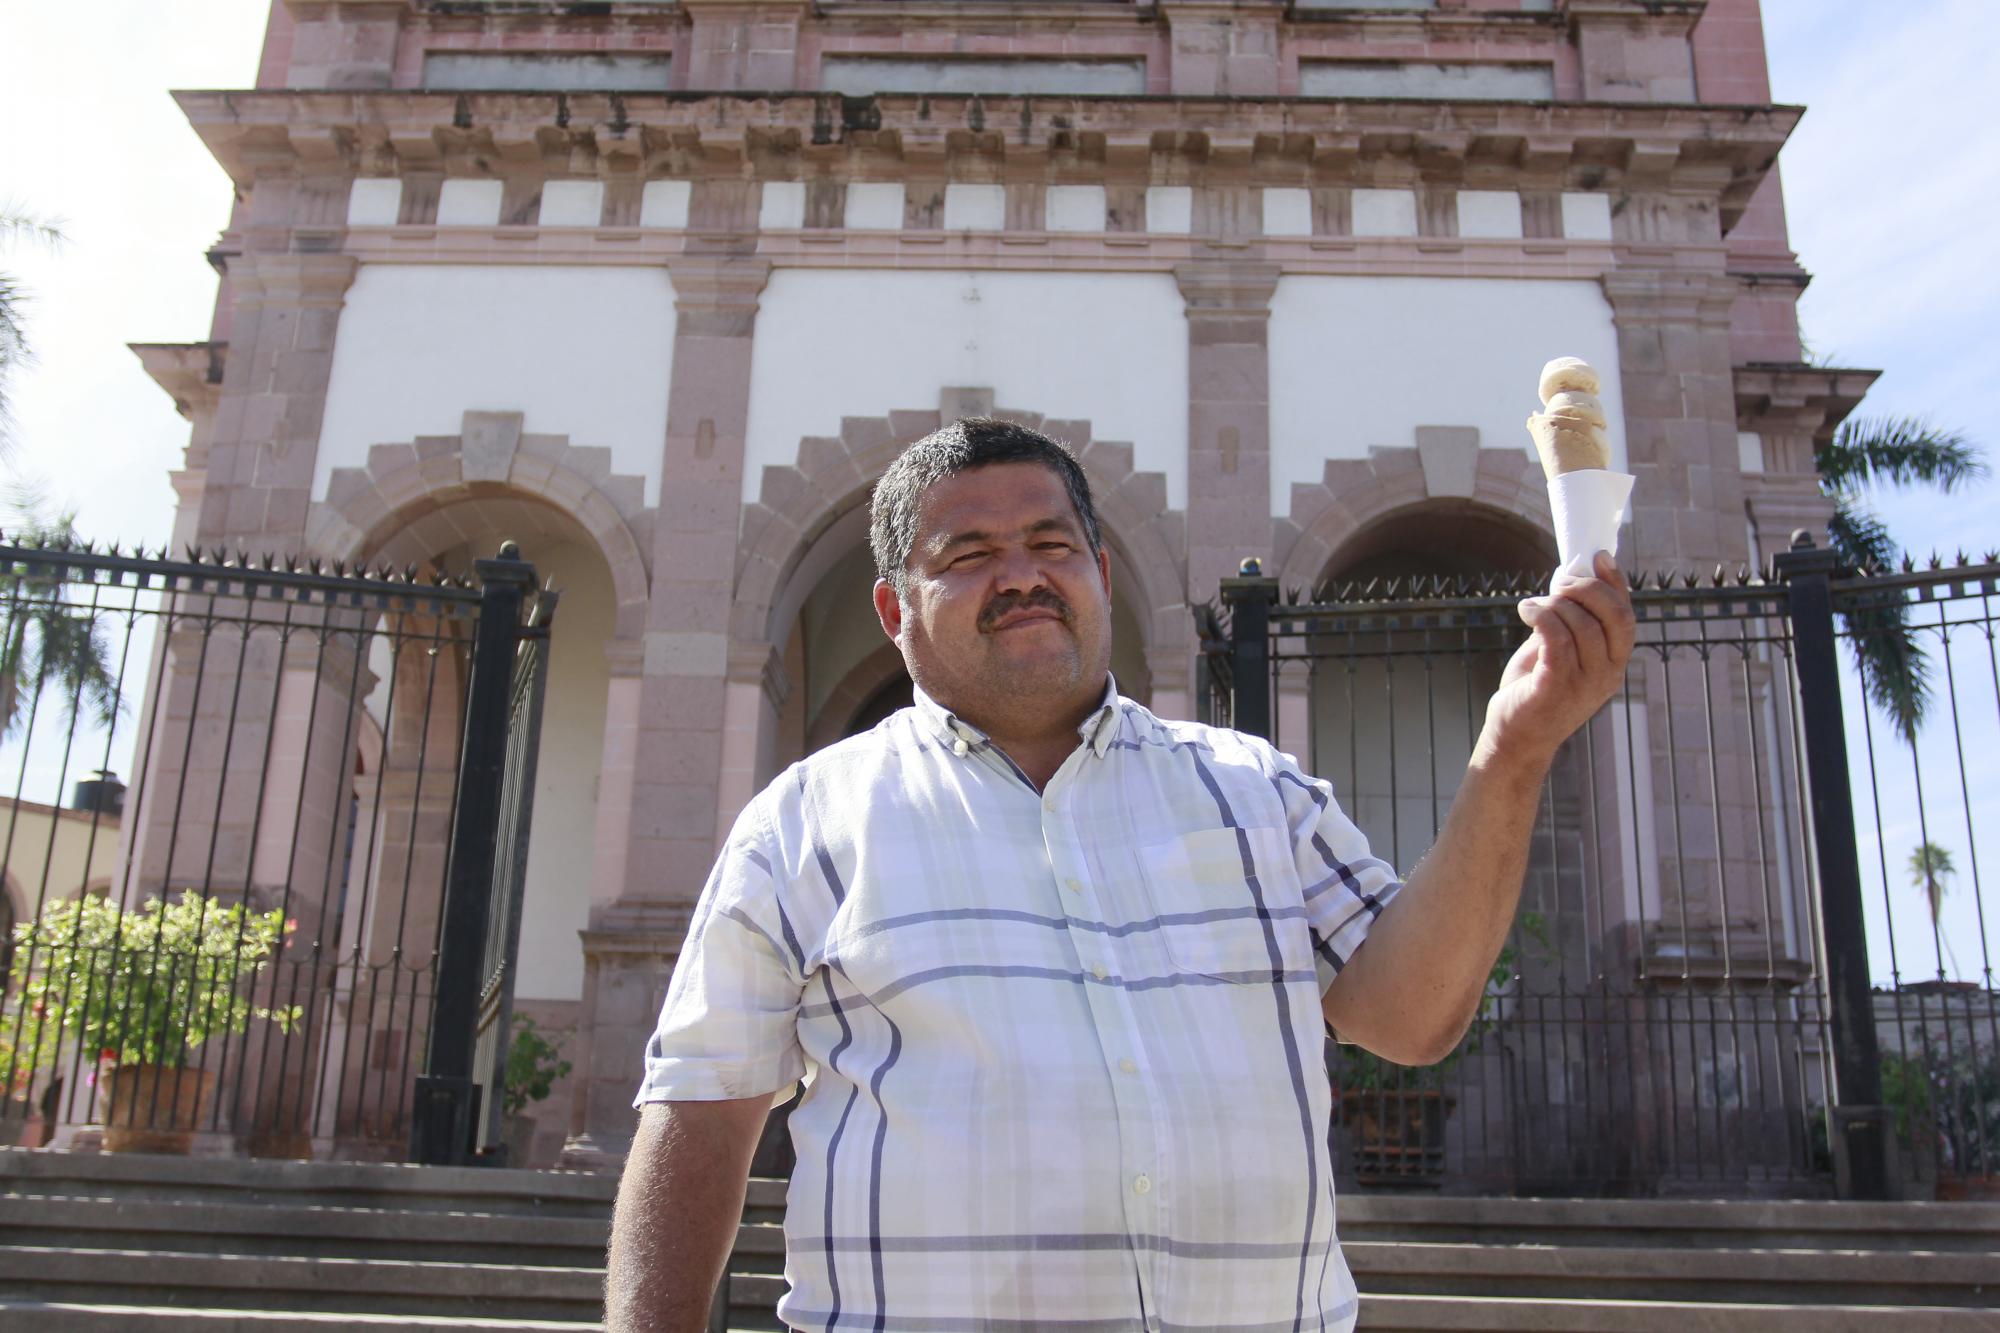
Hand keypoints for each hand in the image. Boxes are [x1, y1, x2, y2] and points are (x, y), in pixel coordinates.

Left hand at [1479, 551, 1635, 770]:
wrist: (1515, 739)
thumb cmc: (1535, 690)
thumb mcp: (1560, 652)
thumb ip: (1570, 622)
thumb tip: (1570, 578)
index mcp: (1615, 664)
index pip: (1627, 617)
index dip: (1616, 584)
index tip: (1598, 557)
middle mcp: (1607, 675)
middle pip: (1614, 616)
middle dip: (1587, 589)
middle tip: (1558, 584)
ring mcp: (1584, 684)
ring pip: (1581, 624)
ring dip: (1554, 604)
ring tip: (1531, 605)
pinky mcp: (1555, 688)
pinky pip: (1556, 639)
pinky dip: (1541, 615)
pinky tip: (1526, 610)